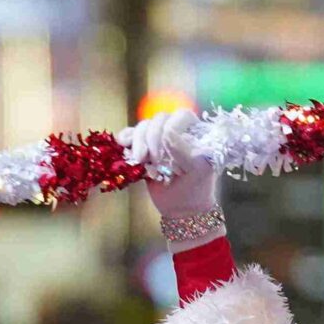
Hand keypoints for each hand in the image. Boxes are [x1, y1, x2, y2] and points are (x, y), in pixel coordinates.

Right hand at [123, 108, 219, 225]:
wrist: (182, 207)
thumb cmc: (196, 188)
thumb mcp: (199, 169)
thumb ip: (184, 149)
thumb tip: (166, 132)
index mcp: (194, 131)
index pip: (180, 116)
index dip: (170, 131)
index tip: (168, 155)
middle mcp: (175, 129)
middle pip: (158, 120)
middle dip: (152, 139)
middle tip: (154, 161)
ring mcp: (157, 138)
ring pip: (143, 126)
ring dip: (138, 142)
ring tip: (141, 161)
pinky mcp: (141, 146)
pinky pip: (129, 133)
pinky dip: (125, 138)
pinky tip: (124, 147)